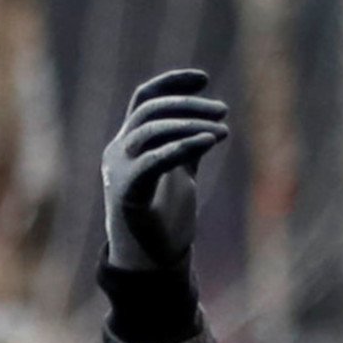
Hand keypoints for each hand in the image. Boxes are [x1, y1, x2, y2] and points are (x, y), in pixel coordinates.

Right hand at [102, 70, 232, 276]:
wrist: (150, 264)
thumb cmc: (165, 220)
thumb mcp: (181, 177)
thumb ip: (188, 150)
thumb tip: (208, 126)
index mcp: (129, 143)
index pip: (144, 98)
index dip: (172, 83)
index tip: (205, 78)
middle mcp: (119, 150)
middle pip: (151, 110)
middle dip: (189, 105)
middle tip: (223, 110)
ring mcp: (119, 169)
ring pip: (151, 129)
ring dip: (190, 124)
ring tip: (222, 129)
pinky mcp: (127, 191)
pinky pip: (154, 159)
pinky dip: (182, 146)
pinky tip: (210, 141)